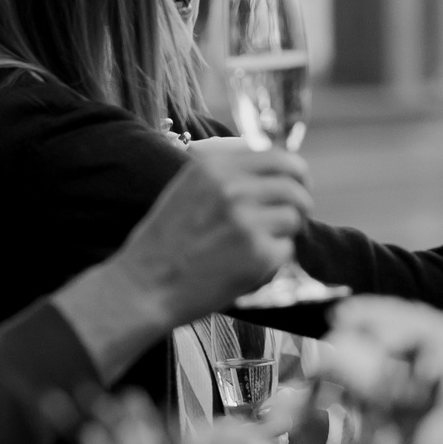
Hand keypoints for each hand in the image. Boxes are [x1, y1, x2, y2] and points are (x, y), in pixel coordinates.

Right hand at [57, 147, 310, 380]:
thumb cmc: (165, 243)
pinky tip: (246, 266)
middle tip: (291, 219)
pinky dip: (274, 260)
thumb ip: (228, 176)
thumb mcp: (189, 189)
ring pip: (294, 218)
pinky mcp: (258, 254)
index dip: (295, 174)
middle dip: (299, 203)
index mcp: (215, 166)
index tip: (296, 186)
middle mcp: (233, 188)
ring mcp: (247, 221)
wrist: (144, 286)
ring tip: (258, 246)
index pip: (280, 157)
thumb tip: (276, 170)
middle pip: (294, 186)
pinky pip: (287, 250)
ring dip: (284, 233)